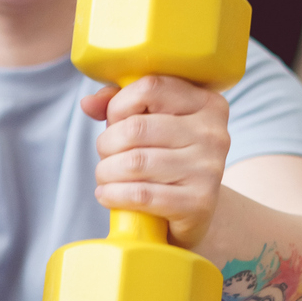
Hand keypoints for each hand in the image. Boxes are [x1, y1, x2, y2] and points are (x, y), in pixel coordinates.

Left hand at [78, 75, 230, 247]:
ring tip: (105, 177)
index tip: (114, 123)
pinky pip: (141, 194)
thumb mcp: (148, 125)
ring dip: (106, 172)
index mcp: (206, 103)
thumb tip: (88, 103)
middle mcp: (213, 132)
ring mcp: (209, 168)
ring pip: (135, 162)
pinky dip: (113, 195)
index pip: (150, 88)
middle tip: (106, 156)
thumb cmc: (166, 160)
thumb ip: (119, 105)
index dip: (118, 106)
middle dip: (107, 144)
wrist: (195, 212)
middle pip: (136, 128)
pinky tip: (107, 195)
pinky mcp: (199, 202)